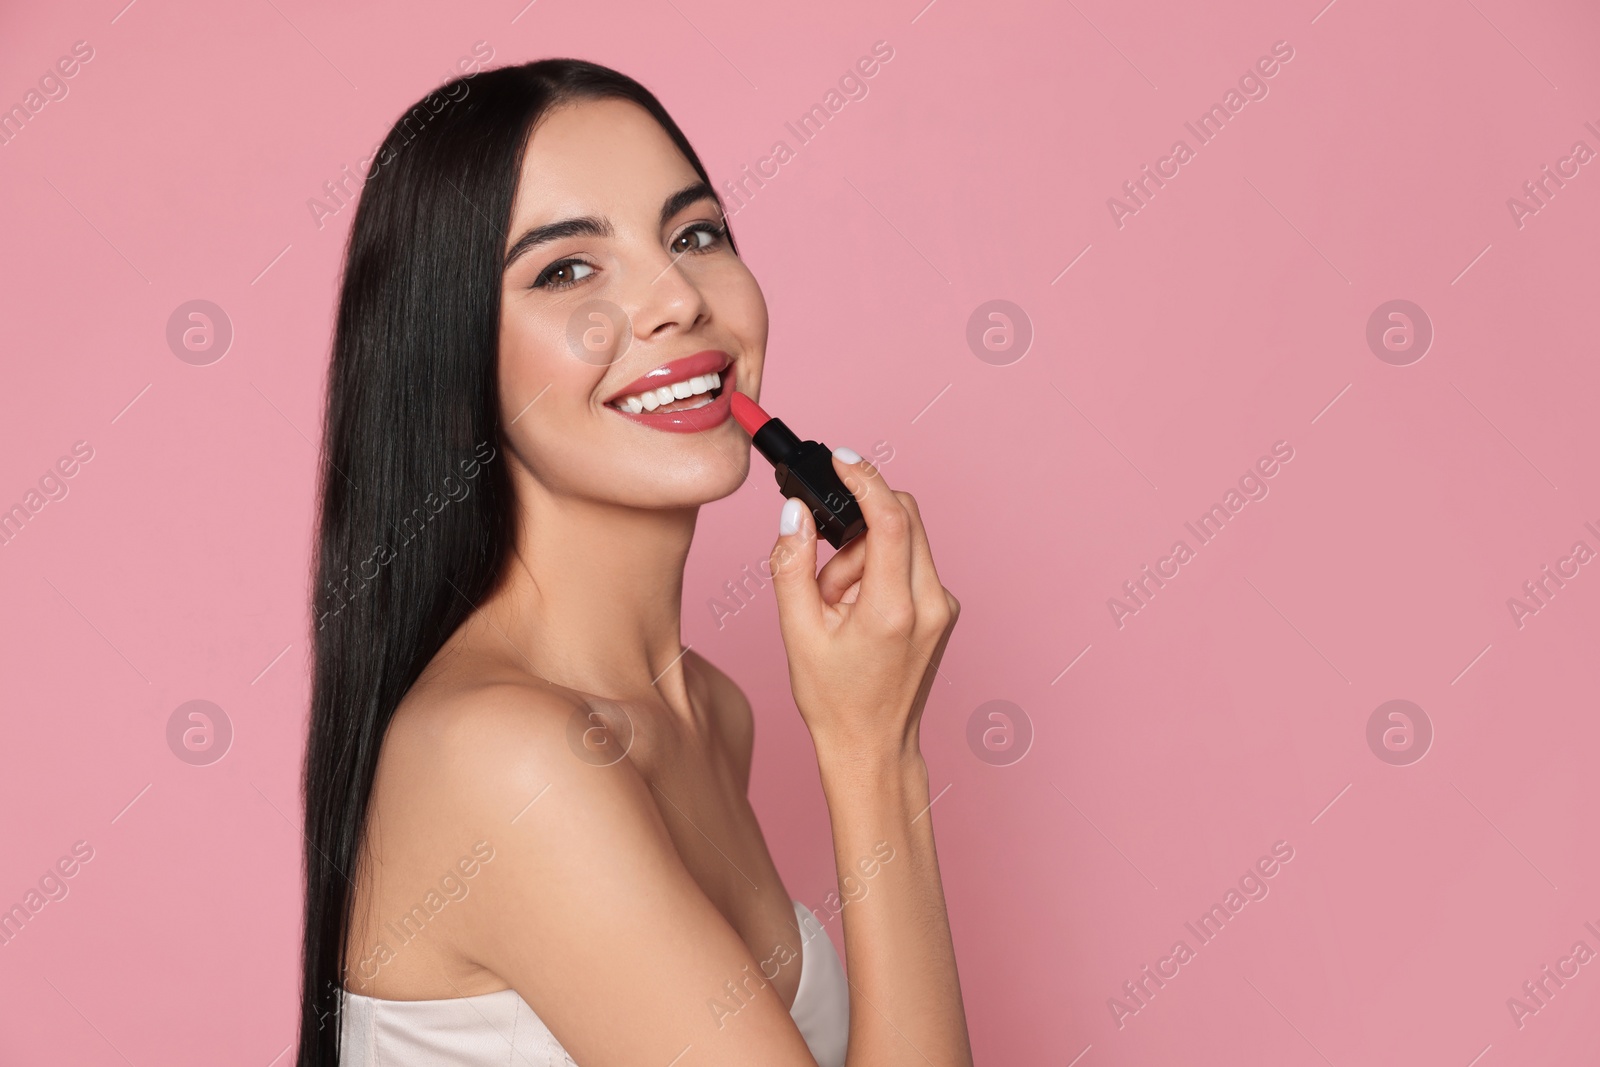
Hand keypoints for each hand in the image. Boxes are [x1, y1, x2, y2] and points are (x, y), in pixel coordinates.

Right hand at [767, 450, 959, 760]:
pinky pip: (910, 564)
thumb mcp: (797, 632)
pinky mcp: (944, 610)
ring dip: (864, 555)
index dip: (865, 479)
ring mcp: (944, 607)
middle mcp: (931, 603)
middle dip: (856, 528)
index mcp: (893, 609)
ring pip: (905, 540)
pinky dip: (878, 572)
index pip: (890, 518)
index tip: (841, 459)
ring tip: (837, 608)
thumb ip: (791, 565)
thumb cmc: (834, 700)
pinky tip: (858, 613)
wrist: (873, 747)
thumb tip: (793, 512)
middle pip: (904, 518)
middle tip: (825, 572)